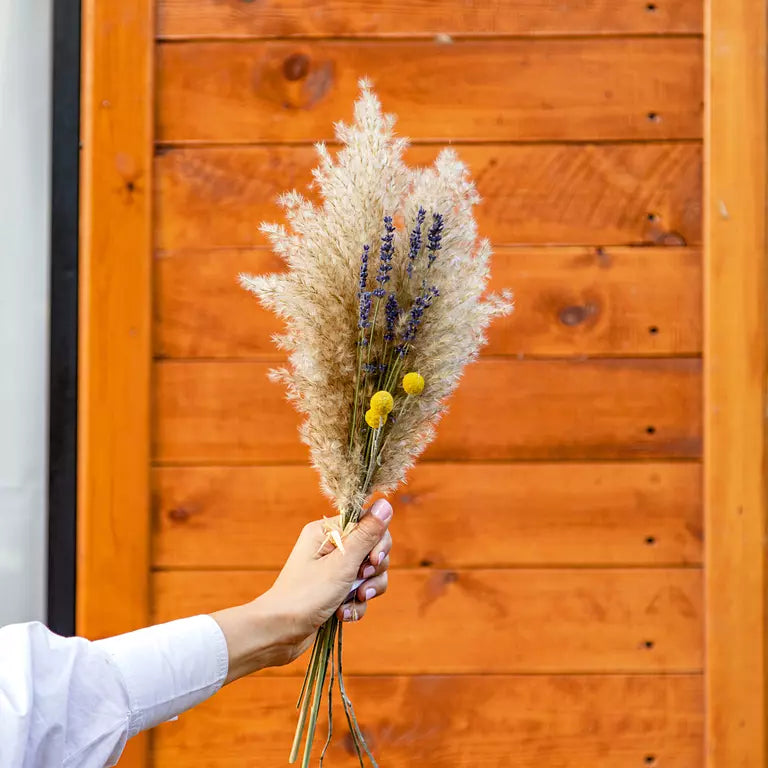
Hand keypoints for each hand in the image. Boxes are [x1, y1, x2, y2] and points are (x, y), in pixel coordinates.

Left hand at [211, 499, 392, 682]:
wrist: (279, 633)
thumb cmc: (306, 594)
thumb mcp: (342, 563)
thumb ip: (366, 534)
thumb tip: (385, 503)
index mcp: (327, 531)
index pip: (367, 523)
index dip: (377, 541)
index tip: (374, 559)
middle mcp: (330, 547)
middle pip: (373, 548)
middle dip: (373, 569)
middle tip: (360, 580)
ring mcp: (333, 570)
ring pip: (369, 573)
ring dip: (366, 590)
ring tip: (353, 600)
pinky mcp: (335, 591)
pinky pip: (359, 592)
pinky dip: (355, 604)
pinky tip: (342, 614)